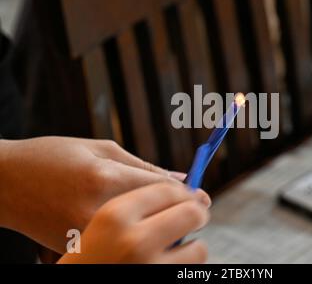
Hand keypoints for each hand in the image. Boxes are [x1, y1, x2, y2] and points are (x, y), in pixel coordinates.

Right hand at [0, 136, 208, 253]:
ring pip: (146, 242)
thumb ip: (144, 166)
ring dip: (166, 232)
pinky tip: (139, 230)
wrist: (5, 184)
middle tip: (196, 208)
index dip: (190, 194)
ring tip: (168, 219)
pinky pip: (122, 249)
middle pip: (161, 221)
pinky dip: (138, 240)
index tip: (203, 196)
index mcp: (105, 179)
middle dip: (187, 215)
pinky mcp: (77, 250)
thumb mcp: (100, 149)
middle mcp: (98, 213)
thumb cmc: (53, 157)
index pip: (164, 191)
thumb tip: (182, 180)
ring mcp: (87, 237)